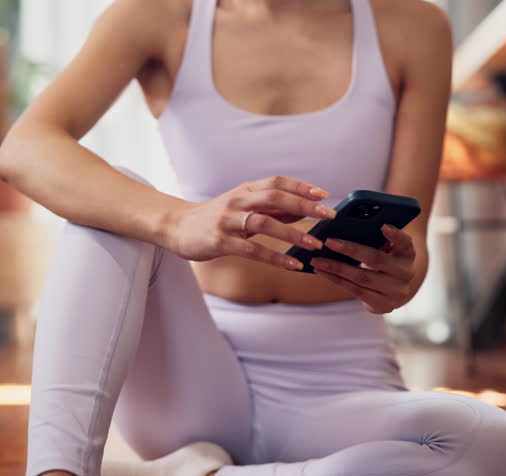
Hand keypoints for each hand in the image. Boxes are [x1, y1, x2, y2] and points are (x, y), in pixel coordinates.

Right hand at [171, 176, 335, 268]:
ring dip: (293, 233)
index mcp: (245, 190)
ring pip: (265, 223)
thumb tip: (304, 208)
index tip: (325, 195)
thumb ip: (272, 208)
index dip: (302, 187)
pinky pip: (252, 250)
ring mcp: (228, 221)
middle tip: (328, 215)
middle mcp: (237, 201)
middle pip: (275, 197)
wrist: (177, 227)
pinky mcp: (220, 241)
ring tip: (314, 243)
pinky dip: (275, 257)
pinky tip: (292, 264)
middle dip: (305, 205)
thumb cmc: (215, 217)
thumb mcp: (243, 207)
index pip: (277, 182)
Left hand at [310, 224, 415, 313]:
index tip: (382, 226)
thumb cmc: (384, 260)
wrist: (394, 289)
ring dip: (336, 268)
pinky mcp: (384, 305)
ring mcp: (396, 292)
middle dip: (350, 250)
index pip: (405, 242)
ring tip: (316, 260)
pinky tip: (322, 272)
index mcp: (408, 254)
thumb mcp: (387, 248)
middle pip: (376, 259)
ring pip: (361, 277)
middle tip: (328, 242)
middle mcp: (406, 273)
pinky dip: (336, 280)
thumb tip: (344, 227)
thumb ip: (375, 239)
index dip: (395, 235)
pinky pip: (355, 291)